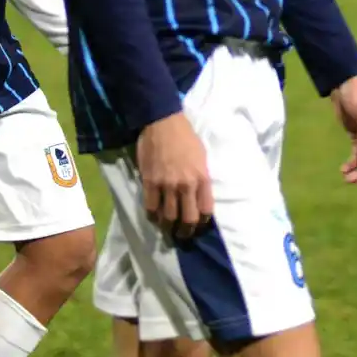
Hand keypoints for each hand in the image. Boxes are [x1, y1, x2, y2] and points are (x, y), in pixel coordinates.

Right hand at [136, 112, 213, 237]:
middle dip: (186, 231)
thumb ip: (201, 178)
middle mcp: (186, 185)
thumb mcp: (202, 157)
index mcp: (202, 178)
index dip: (202, 223)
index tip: (198, 226)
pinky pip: (151, 208)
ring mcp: (167, 185)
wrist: (163, 122)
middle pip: (188, 219)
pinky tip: (154, 217)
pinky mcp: (150, 182)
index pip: (206, 211)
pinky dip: (153, 216)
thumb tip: (198, 196)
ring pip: (168, 217)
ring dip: (168, 227)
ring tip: (167, 229)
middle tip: (182, 234)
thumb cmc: (185, 137)